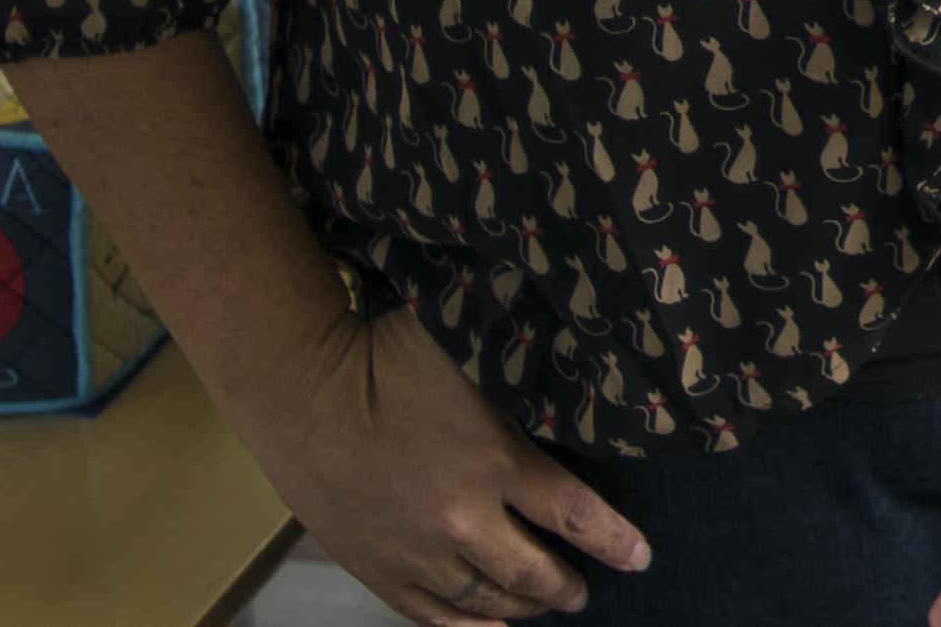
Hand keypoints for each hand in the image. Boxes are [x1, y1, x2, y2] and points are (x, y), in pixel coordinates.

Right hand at [228, 305, 646, 623]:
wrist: (299, 390)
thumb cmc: (387, 354)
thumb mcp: (471, 351)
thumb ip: (523, 367)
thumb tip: (577, 341)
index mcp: (495, 462)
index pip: (573, 515)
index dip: (613, 540)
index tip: (641, 557)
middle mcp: (461, 519)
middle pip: (532, 571)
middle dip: (568, 585)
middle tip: (588, 589)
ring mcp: (415, 552)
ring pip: (484, 600)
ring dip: (522, 608)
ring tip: (547, 606)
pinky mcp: (375, 568)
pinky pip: (430, 616)